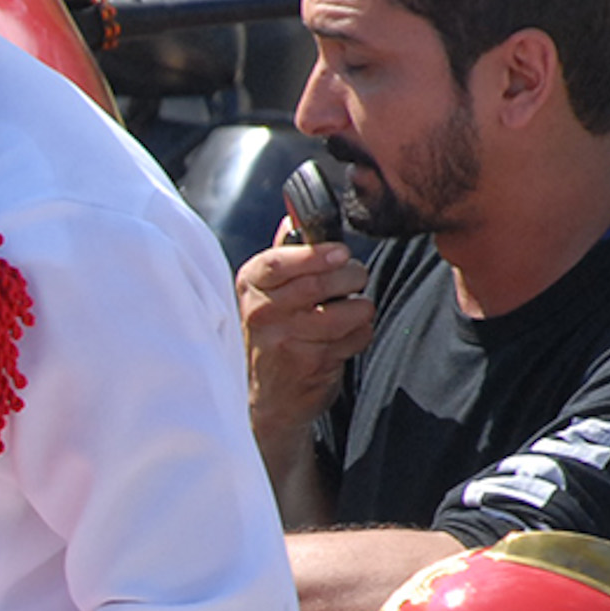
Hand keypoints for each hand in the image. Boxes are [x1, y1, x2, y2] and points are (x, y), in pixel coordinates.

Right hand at [237, 232, 372, 469]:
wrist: (266, 397)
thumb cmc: (273, 332)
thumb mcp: (266, 291)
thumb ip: (284, 253)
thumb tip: (294, 213)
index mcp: (250, 286)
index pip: (280, 262)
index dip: (316, 254)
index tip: (341, 253)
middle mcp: (261, 313)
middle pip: (321, 282)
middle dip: (351, 276)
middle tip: (353, 279)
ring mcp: (285, 340)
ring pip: (347, 309)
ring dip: (359, 309)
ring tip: (346, 313)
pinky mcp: (310, 363)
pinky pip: (355, 335)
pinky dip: (359, 334)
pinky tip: (342, 339)